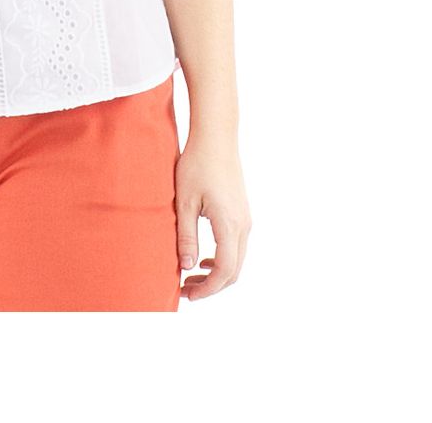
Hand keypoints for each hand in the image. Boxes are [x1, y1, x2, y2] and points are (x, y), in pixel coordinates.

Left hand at [175, 136, 250, 301]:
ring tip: (191, 277)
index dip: (207, 289)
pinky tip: (203, 258)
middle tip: (186, 291)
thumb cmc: (197, 164)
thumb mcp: (185, 202)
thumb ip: (186, 236)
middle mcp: (244, 225)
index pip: (224, 271)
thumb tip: (187, 268)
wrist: (216, 137)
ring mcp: (246, 218)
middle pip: (234, 271)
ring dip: (217, 273)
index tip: (187, 295)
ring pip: (237, 260)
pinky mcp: (242, 212)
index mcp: (230, 225)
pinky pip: (237, 246)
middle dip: (211, 286)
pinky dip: (222, 259)